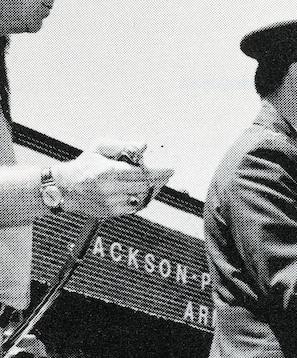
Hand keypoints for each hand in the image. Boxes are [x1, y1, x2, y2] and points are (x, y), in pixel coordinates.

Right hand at [52, 142, 173, 217]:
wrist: (64, 189)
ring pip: (142, 197)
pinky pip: (135, 206)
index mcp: (108, 171)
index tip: (170, 169)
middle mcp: (110, 189)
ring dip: (152, 189)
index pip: (141, 173)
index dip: (159, 172)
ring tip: (157, 181)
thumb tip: (142, 145)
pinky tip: (145, 191)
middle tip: (167, 174)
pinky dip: (143, 199)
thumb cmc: (84, 166)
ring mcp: (111, 202)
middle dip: (159, 180)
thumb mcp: (99, 147)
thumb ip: (121, 145)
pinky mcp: (111, 212)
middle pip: (144, 186)